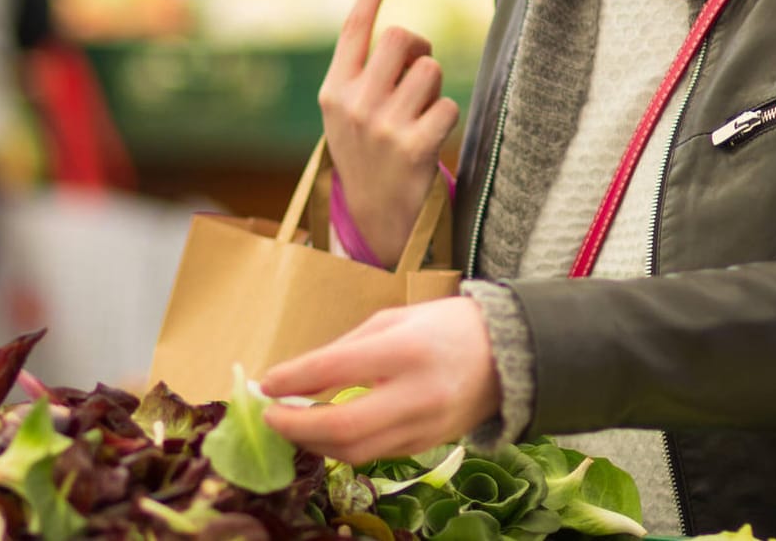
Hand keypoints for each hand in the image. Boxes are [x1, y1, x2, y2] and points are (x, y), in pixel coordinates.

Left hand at [261, 297, 500, 462]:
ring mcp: (425, 427)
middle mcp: (417, 395)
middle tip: (270, 417)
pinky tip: (326, 433)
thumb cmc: (445, 326)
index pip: (335, 370)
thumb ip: (343, 350)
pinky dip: (343, 446)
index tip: (265, 385)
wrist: (510, 353)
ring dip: (315, 443)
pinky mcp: (427, 447)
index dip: (292, 380)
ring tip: (293, 425)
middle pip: (343, 428)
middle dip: (296, 427)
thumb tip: (292, 379)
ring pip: (355, 452)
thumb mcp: (393, 320)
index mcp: (406, 350)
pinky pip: (375, 455)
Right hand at [319, 0, 460, 265]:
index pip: (355, 27)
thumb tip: (403, 35)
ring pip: (430, 70)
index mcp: (333, 91)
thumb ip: (365, 75)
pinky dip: (446, 118)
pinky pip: (447, 105)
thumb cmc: (371, 157)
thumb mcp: (350, 115)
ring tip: (420, 118)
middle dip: (420, 50)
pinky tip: (431, 142)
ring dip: (434, 90)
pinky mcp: (411, 148)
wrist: (377, 221)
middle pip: (403, 38)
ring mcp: (380, 126)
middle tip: (419, 76)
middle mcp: (352, 104)